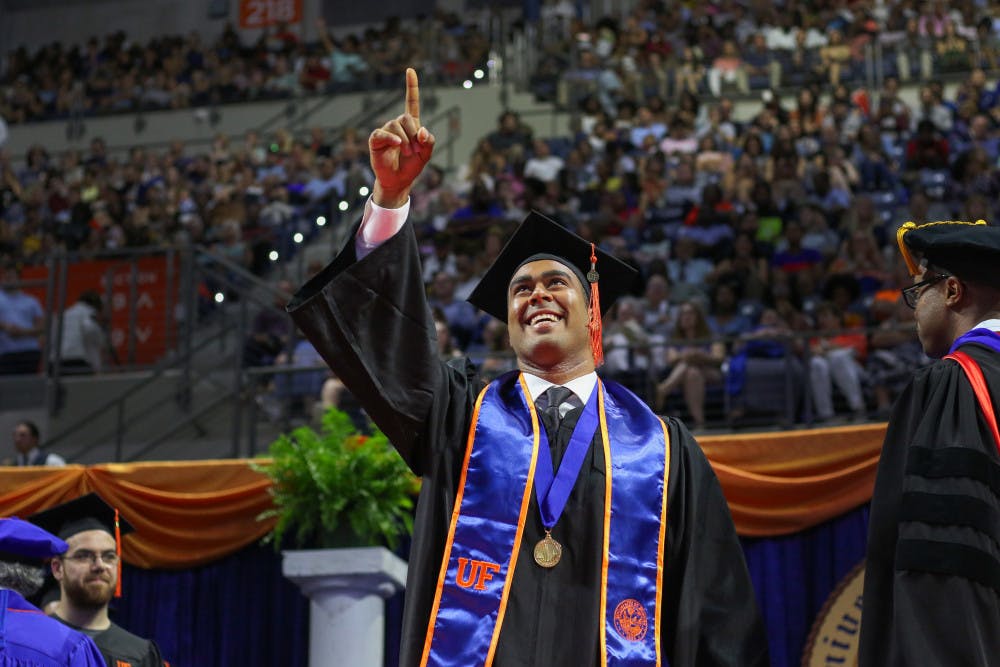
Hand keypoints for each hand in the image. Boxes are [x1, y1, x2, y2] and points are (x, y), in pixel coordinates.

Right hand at [369, 68, 434, 207]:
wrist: (399, 181)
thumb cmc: (412, 166)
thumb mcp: (426, 154)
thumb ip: (429, 141)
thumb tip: (423, 131)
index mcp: (411, 125)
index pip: (411, 102)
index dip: (411, 86)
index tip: (410, 70)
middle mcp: (397, 124)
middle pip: (407, 117)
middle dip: (415, 134)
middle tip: (417, 150)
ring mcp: (386, 130)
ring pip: (396, 125)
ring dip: (406, 141)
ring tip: (409, 153)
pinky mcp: (376, 139)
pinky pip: (383, 133)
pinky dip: (392, 138)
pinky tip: (398, 145)